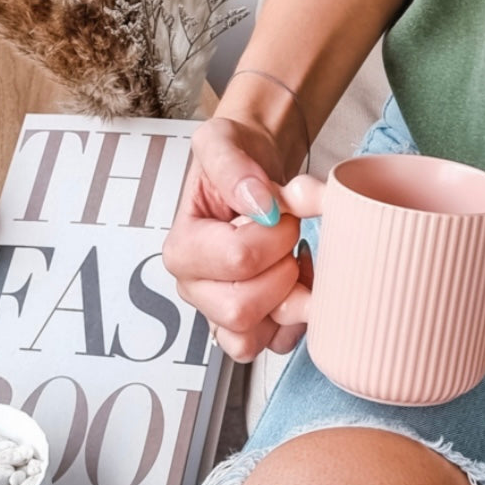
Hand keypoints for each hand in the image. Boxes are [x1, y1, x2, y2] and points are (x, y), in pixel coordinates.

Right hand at [161, 100, 313, 362]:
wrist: (254, 167)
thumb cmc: (236, 155)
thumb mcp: (223, 140)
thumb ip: (235, 167)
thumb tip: (262, 204)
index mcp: (183, 247)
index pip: (236, 260)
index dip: (274, 234)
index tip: (281, 210)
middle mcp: (196, 287)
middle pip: (242, 309)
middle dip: (282, 267)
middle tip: (290, 234)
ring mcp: (220, 311)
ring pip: (255, 338)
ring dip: (290, 298)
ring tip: (295, 259)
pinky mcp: (250, 324)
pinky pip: (274, 345)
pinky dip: (297, 319)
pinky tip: (301, 280)